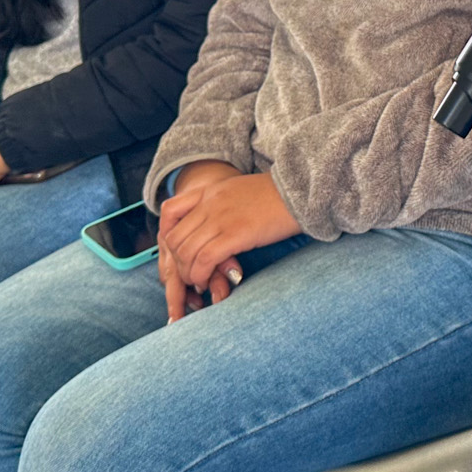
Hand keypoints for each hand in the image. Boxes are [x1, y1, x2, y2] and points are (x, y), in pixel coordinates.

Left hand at [157, 162, 299, 307]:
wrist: (302, 190)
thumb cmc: (279, 197)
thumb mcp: (242, 192)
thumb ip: (223, 205)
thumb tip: (216, 228)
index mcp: (211, 191)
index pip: (170, 211)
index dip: (168, 237)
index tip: (180, 253)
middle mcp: (210, 203)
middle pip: (174, 238)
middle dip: (178, 262)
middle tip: (191, 274)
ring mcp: (221, 218)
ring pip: (186, 251)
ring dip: (189, 273)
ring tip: (200, 281)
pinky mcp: (235, 234)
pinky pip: (204, 259)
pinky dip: (200, 275)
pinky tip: (208, 282)